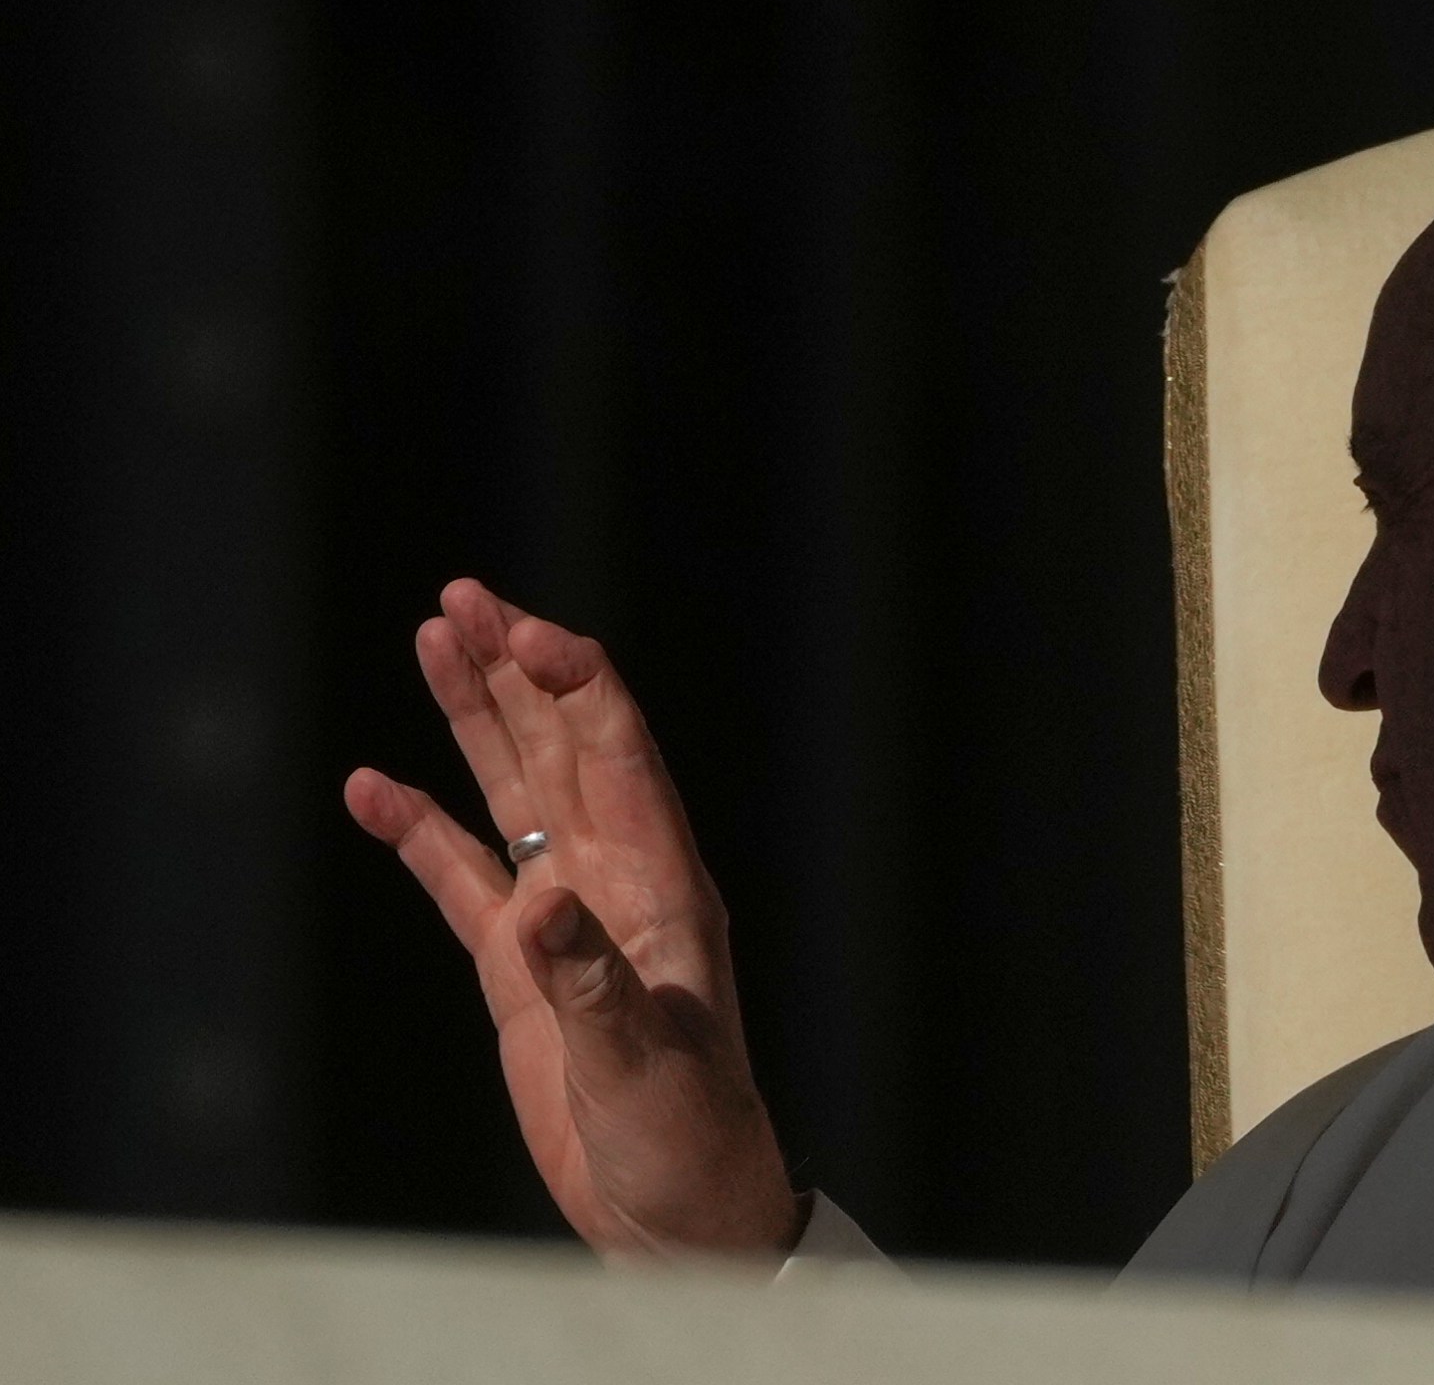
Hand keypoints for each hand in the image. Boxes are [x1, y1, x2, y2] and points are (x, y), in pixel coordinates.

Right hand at [343, 579, 798, 1257]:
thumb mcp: (646, 1062)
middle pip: (561, 745)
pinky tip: (370, 787)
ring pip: (513, 792)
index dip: (573, 682)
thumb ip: (592, 983)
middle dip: (516, 669)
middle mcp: (617, 881)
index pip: (619, 752)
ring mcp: (565, 918)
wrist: (677, 1210)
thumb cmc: (691, 1136)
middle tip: (463, 595)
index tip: (520, 630)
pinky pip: (462, 877)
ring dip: (474, 720)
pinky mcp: (520, 968)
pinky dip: (418, 830)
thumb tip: (542, 901)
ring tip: (431, 638)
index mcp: (664, 885)